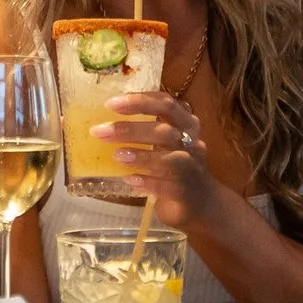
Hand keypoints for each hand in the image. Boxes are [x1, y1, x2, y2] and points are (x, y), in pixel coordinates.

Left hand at [103, 88, 222, 230]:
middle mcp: (191, 142)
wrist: (201, 200)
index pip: (166, 104)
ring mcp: (192, 168)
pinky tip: (130, 180)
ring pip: (171, 159)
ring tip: (117, 155)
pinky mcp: (187, 193)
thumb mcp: (164, 142)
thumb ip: (144, 129)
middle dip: (131, 130)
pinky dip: (149, 182)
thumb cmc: (175, 166)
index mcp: (185, 123)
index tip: (110, 104)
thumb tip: (105, 123)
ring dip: (143, 156)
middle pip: (166, 131)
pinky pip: (169, 186)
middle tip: (100, 131)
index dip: (140, 101)